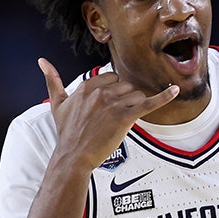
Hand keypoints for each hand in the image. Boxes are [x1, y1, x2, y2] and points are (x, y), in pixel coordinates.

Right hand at [39, 57, 177, 171]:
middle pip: (126, 86)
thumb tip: (42, 61)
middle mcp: (101, 91)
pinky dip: (164, 96)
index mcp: (87, 85)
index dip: (113, 93)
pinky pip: (149, 103)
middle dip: (124, 100)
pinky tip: (176, 90)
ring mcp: (113, 103)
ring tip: (119, 124)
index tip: (107, 107)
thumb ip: (52, 80)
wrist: (73, 156)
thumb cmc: (67, 133)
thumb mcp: (57, 104)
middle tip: (111, 119)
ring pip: (136, 95)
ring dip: (133, 107)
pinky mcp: (125, 117)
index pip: (111, 78)